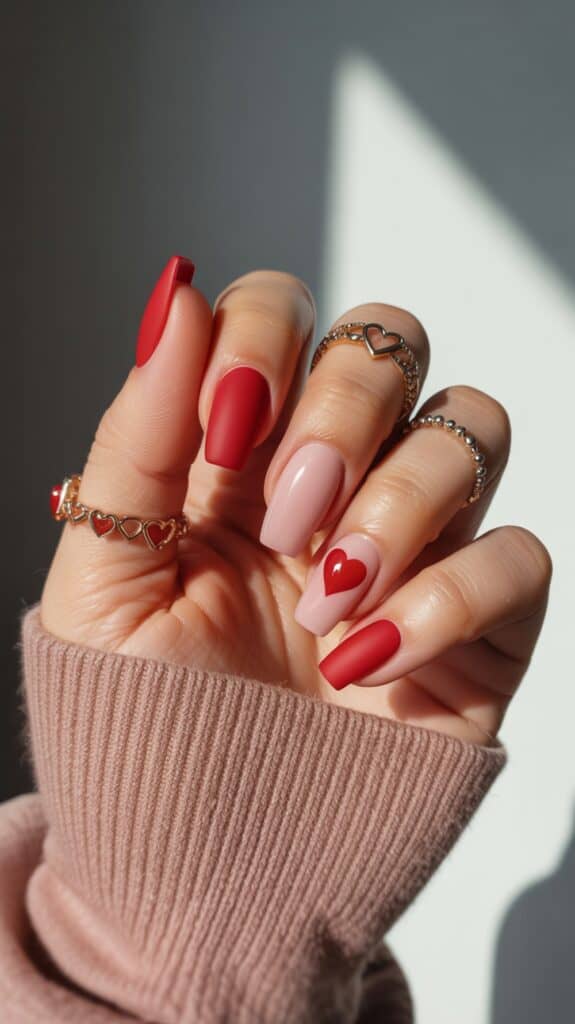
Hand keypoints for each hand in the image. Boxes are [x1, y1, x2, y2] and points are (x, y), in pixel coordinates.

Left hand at [41, 261, 550, 744]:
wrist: (202, 875)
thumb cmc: (140, 732)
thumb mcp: (104, 580)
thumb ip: (138, 435)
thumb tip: (175, 291)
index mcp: (237, 458)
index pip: (282, 313)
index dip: (263, 344)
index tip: (225, 440)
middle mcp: (334, 481)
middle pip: (392, 341)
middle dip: (341, 410)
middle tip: (283, 516)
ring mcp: (413, 546)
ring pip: (472, 423)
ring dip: (398, 501)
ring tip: (324, 600)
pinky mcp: (479, 624)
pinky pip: (519, 555)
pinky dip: (450, 597)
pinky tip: (372, 662)